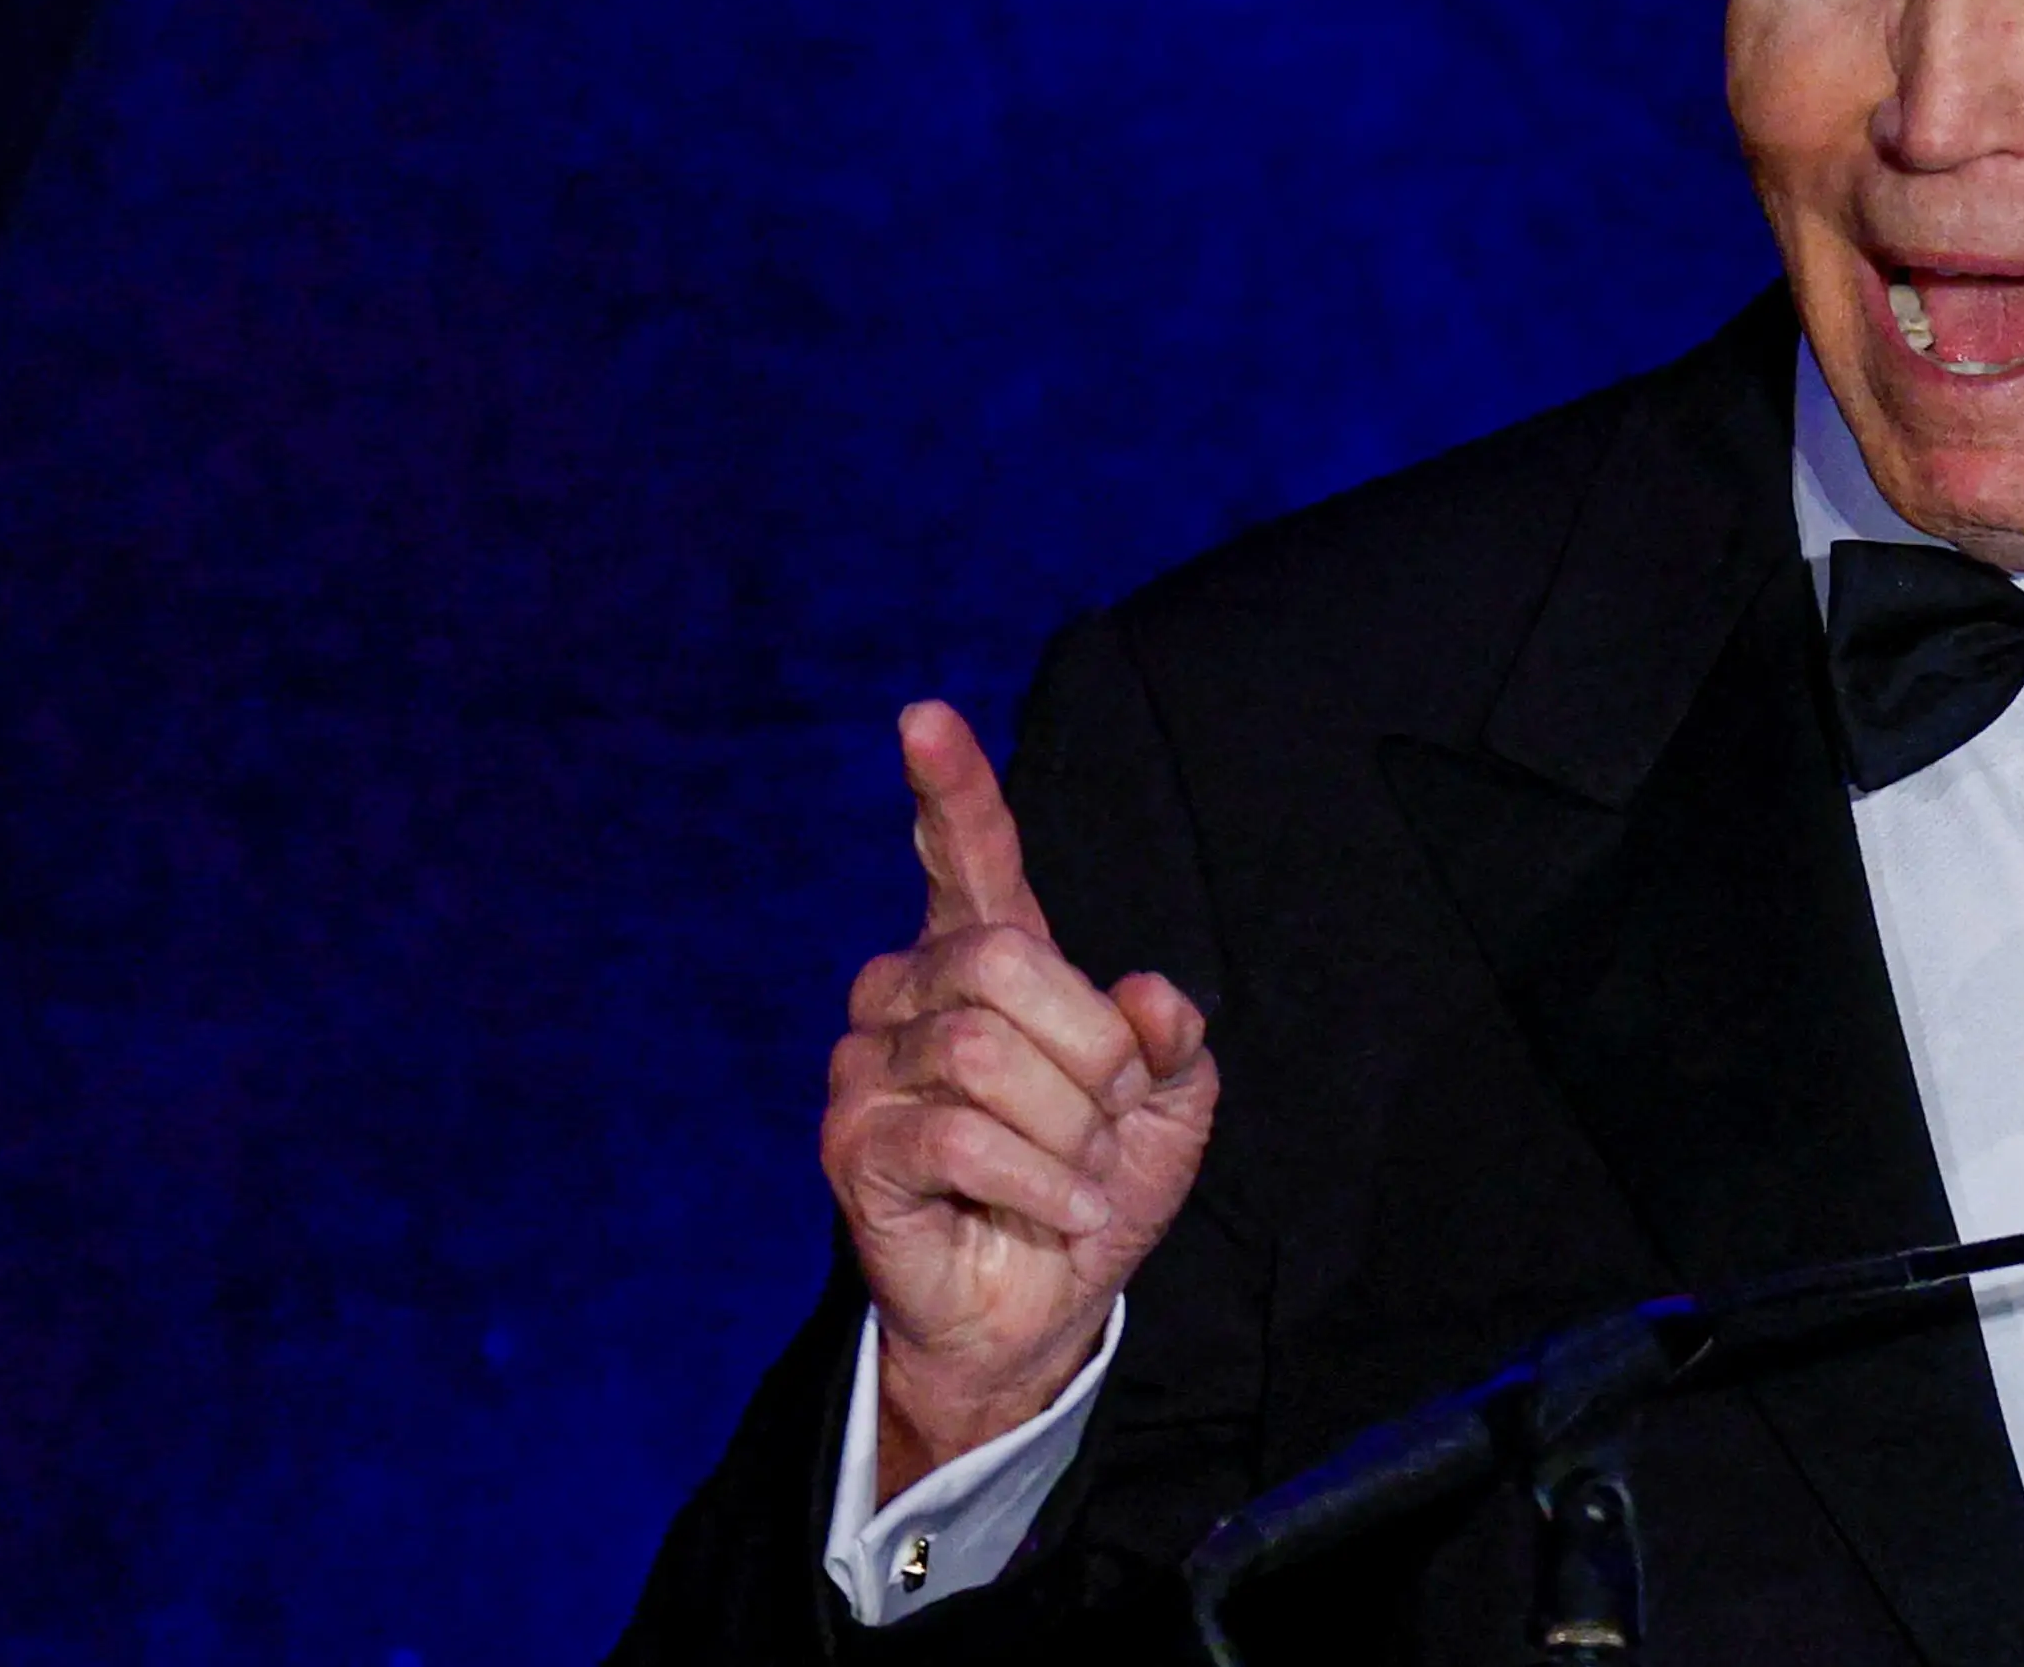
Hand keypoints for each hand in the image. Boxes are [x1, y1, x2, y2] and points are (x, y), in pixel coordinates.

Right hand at [819, 700, 1219, 1501]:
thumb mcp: (1171, 1107)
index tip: (925, 717)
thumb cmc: (1095, 1187)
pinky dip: (1038, 1178)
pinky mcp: (851, 1146)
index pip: (965, 855)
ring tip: (1077, 1173)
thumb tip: (1151, 994)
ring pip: (982, 1051)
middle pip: (1002, 960)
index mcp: (988, 959)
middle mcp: (910, 994)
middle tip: (1109, 1120)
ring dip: (1068, 1128)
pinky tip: (1063, 1210)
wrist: (1048, 1307)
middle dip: (1090, 1050)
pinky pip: (955, 1133)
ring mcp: (867, 1068)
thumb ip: (1172, 1040)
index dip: (952, 788)